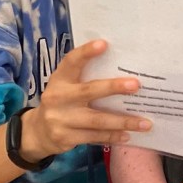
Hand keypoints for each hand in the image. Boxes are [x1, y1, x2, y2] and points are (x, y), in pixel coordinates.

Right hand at [17, 39, 150, 161]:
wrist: (38, 132)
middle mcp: (58, 97)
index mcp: (59, 79)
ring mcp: (61, 119)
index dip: (86, 52)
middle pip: (88, 91)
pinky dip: (113, 136)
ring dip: (123, 121)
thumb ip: (84, 78)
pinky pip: (95, 137)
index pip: (71, 62)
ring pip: (97, 120)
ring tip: (145, 123)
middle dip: (114, 87)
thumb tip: (122, 68)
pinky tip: (128, 135)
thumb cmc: (62, 102)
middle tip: (136, 85)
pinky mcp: (66, 138)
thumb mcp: (66, 86)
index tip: (104, 44)